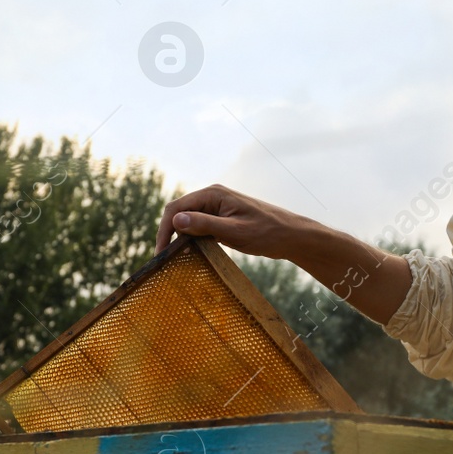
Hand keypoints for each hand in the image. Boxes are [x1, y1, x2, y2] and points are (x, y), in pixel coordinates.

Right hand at [156, 184, 416, 324]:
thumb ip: (205, 225)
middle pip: (180, 213)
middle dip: (169, 233)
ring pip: (189, 220)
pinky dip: (194, 238)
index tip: (160, 252)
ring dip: (181, 237)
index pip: (176, 208)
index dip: (164, 229)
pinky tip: (193, 254)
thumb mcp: (234, 232)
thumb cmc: (267, 233)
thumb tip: (176, 220)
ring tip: (175, 259)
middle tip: (165, 259)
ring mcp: (218, 207)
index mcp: (213, 195)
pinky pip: (201, 226)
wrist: (292, 236)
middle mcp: (213, 197)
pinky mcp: (224, 218)